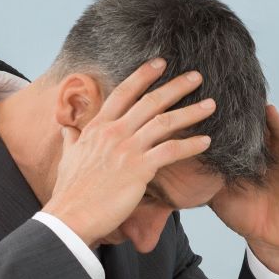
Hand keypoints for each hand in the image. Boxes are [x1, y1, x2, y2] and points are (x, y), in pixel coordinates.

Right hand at [41, 60, 213, 244]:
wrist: (71, 215)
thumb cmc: (71, 191)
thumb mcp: (68, 157)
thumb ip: (72, 139)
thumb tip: (67, 129)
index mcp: (97, 127)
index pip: (123, 93)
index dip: (142, 75)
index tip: (159, 63)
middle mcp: (113, 132)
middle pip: (150, 101)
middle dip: (175, 87)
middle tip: (196, 76)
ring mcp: (127, 149)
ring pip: (164, 122)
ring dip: (191, 112)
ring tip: (210, 105)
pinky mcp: (139, 169)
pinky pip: (171, 151)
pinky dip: (191, 145)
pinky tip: (207, 141)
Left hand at [210, 104, 278, 277]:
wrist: (268, 239)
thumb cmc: (244, 213)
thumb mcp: (216, 192)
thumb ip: (201, 174)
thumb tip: (171, 161)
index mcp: (247, 154)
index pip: (239, 128)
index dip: (229, 114)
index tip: (214, 96)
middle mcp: (267, 153)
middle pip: (262, 127)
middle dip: (253, 111)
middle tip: (240, 93)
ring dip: (278, 124)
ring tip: (269, 109)